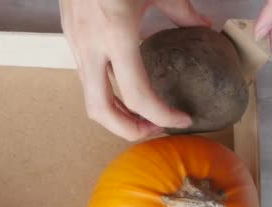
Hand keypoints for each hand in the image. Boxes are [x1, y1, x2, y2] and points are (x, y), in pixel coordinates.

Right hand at [59, 0, 209, 140]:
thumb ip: (181, 11)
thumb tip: (202, 29)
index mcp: (117, 33)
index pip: (138, 94)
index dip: (162, 115)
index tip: (182, 119)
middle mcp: (91, 45)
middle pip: (100, 110)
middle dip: (127, 129)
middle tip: (153, 129)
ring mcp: (75, 43)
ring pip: (89, 96)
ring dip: (114, 113)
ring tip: (140, 115)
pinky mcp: (70, 38)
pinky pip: (86, 77)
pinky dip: (105, 91)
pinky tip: (123, 85)